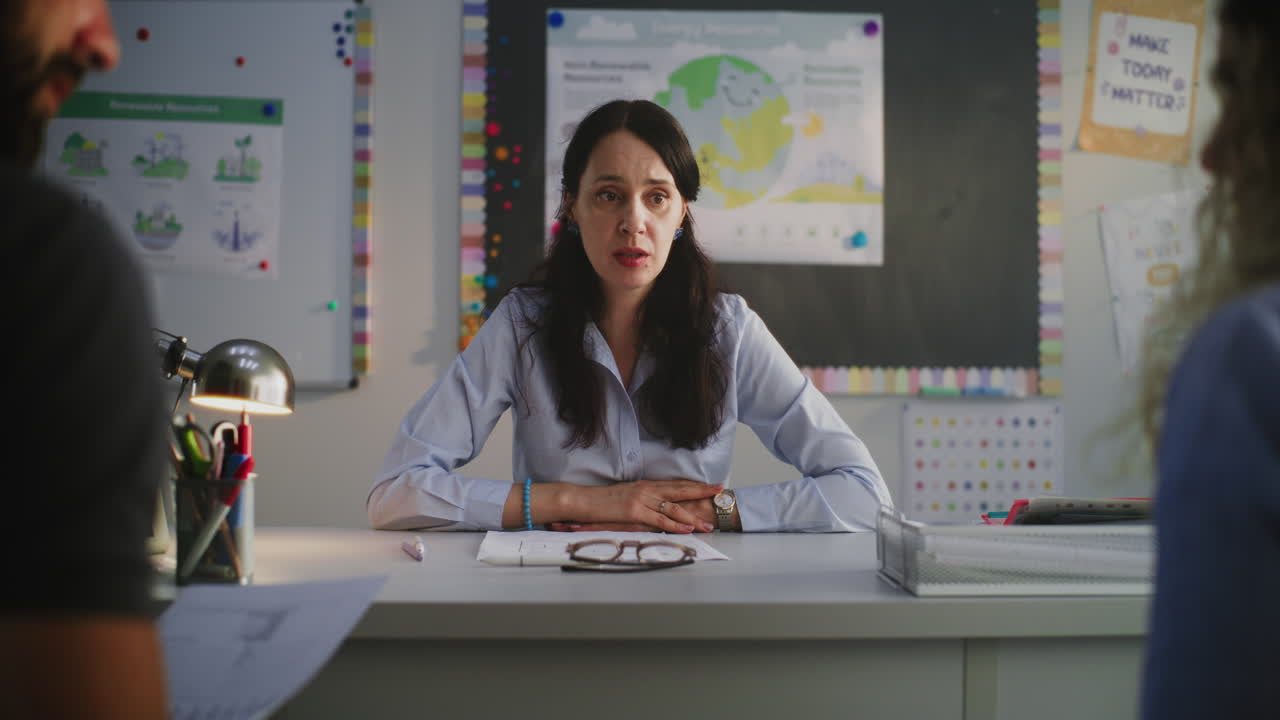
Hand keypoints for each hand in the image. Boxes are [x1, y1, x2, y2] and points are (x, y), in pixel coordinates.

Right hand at [549, 497, 714, 532]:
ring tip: (708, 522)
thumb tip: (655, 507)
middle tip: (720, 492)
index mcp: (645, 485)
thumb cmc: (600, 501)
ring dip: (693, 515)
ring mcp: (641, 499)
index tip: (711, 485)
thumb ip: (642, 500)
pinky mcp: (634, 511)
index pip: (675, 484)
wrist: (581, 500)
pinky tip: (687, 528)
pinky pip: (659, 520)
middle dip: (702, 491)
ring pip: (673, 507)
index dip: (694, 484)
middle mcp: (646, 489)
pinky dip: (675, 525)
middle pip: (680, 489)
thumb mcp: (625, 496)